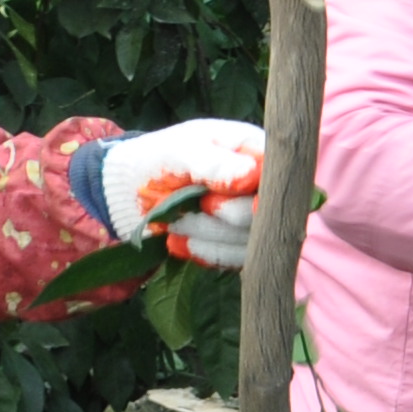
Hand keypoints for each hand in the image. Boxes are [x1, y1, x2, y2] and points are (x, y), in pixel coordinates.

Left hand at [96, 118, 267, 266]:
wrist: (132, 192)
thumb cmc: (158, 158)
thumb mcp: (180, 152)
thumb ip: (215, 164)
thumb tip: (253, 175)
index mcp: (257, 150)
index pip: (280, 178)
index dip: (261, 197)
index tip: (225, 204)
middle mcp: (264, 184)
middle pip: (266, 214)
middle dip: (223, 216)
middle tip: (194, 205)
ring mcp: (255, 218)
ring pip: (251, 242)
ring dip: (206, 234)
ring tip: (174, 221)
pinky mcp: (241, 245)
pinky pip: (235, 261)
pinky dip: (203, 252)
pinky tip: (176, 241)